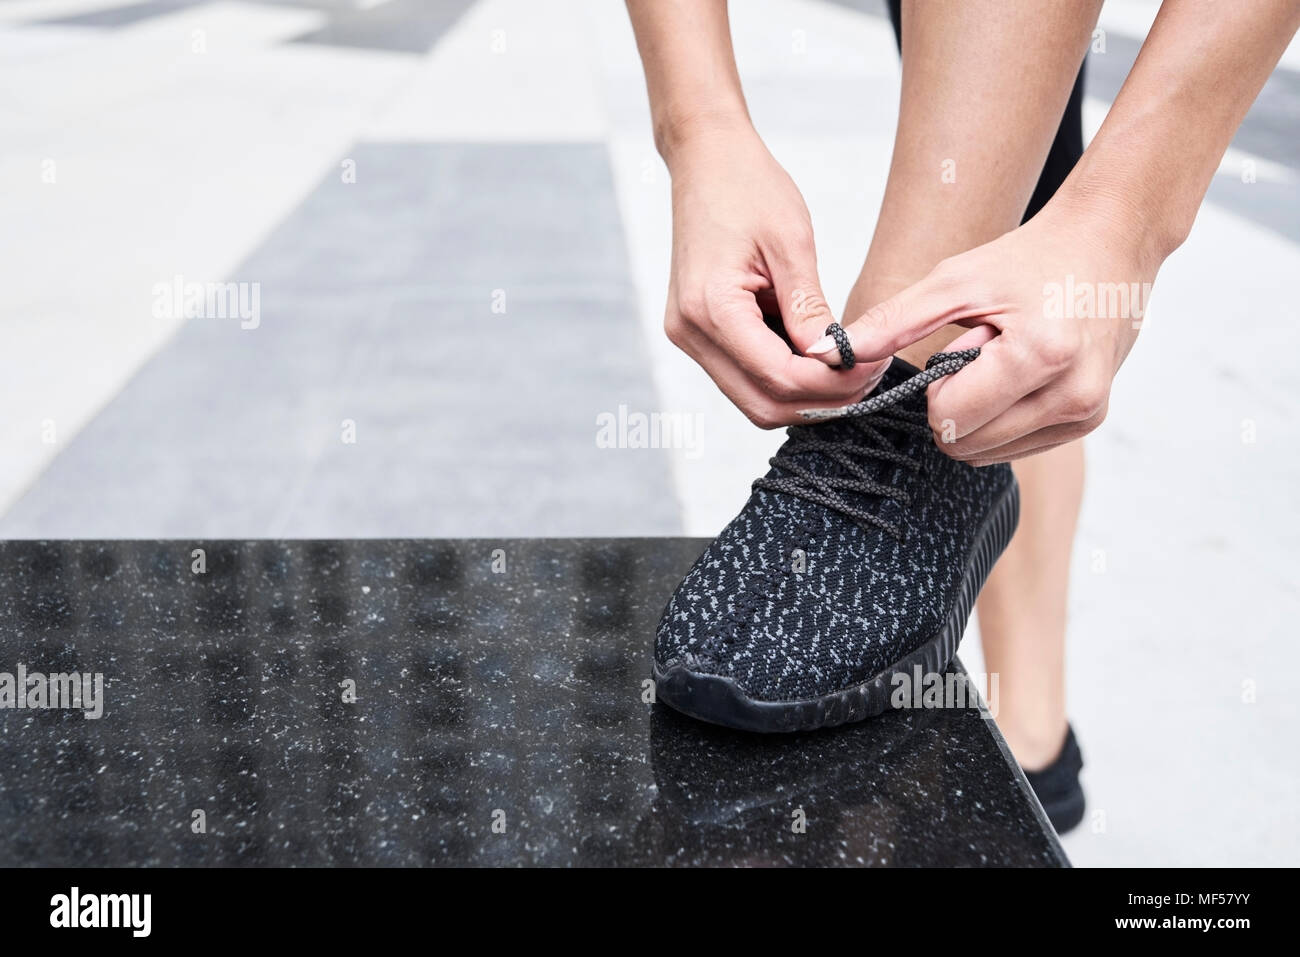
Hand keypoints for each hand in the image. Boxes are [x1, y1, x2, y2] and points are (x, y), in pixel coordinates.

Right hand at [662, 120, 890, 428]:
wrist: (706, 160)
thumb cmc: (746, 187)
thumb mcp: (791, 242)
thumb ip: (810, 308)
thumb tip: (835, 359)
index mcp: (711, 308)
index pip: (778, 377)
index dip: (831, 383)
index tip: (872, 366)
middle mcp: (691, 332)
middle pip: (763, 406)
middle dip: (820, 401)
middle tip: (866, 377)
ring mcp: (690, 336)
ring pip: (753, 400)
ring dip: (803, 396)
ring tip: (847, 367)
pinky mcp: (698, 334)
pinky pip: (744, 377)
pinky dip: (783, 378)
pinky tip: (816, 356)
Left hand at [810, 203, 1157, 463]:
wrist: (1111, 241)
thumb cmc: (1028, 257)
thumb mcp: (954, 281)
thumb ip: (889, 323)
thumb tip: (825, 355)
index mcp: (1040, 354)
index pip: (949, 420)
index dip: (936, 388)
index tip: (959, 347)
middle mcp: (1073, 393)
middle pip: (965, 446)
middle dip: (956, 404)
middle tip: (982, 351)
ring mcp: (1087, 412)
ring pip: (988, 454)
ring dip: (979, 413)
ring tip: (1006, 357)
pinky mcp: (1092, 420)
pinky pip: (1016, 447)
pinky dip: (1003, 417)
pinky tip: (1023, 372)